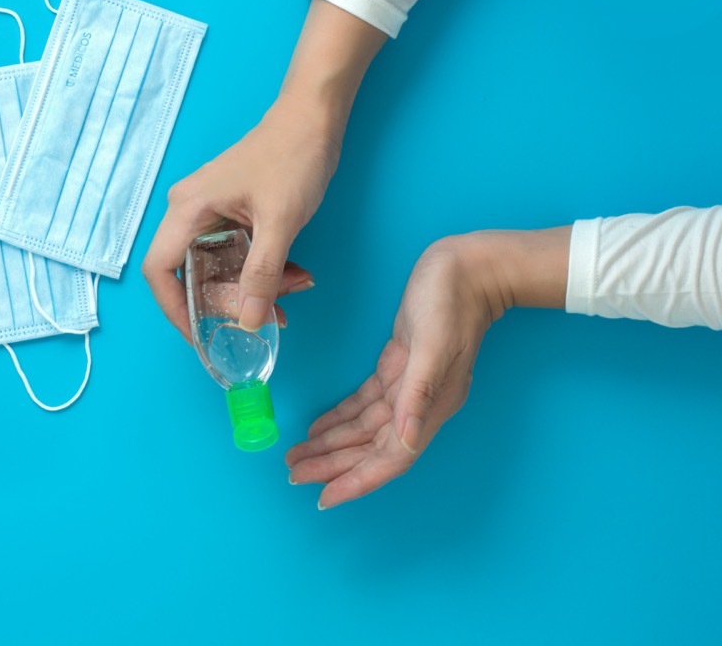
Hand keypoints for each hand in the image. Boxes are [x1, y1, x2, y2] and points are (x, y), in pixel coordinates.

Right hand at [142, 99, 338, 339]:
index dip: (175, 309)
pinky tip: (294, 273)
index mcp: (187, 209)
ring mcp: (209, 211)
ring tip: (295, 287)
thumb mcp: (280, 222)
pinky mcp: (229, 212)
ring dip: (252, 286)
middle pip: (192, 274)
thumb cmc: (292, 157)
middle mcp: (189, 211)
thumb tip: (247, 322)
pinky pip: (234, 254)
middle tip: (272, 312)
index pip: (159, 270)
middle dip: (230, 300)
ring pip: (217, 267)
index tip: (203, 335)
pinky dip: (259, 270)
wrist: (314, 118)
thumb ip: (262, 275)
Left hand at [286, 229, 569, 508]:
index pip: (390, 458)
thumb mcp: (432, 345)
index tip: (324, 497)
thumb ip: (418, 394)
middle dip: (333, 464)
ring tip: (297, 457)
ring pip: (364, 428)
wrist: (471, 267)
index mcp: (429, 406)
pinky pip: (365, 403)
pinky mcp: (399, 366)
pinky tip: (318, 427)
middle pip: (370, 448)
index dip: (357, 480)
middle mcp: (418, 404)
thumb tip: (406, 440)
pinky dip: (341, 417)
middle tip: (293, 474)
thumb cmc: (452, 301)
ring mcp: (409, 386)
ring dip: (331, 444)